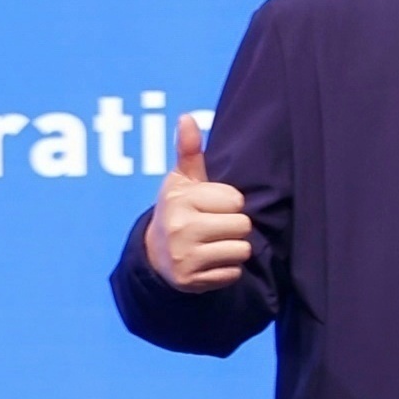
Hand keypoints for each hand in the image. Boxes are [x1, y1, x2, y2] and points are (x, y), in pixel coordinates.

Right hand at [145, 112, 252, 291]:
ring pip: (241, 251)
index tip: (212, 206)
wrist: (155, 254)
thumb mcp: (182, 181)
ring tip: (213, 243)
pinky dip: (226, 270)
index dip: (230, 203)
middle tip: (215, 226)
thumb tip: (187, 117)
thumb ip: (190, 151)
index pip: (236, 200)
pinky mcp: (192, 281)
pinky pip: (233, 274)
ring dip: (234, 248)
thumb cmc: (179, 210)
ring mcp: (185, 257)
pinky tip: (209, 262)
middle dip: (235, 226)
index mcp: (181, 200)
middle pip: (243, 226)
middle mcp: (181, 228)